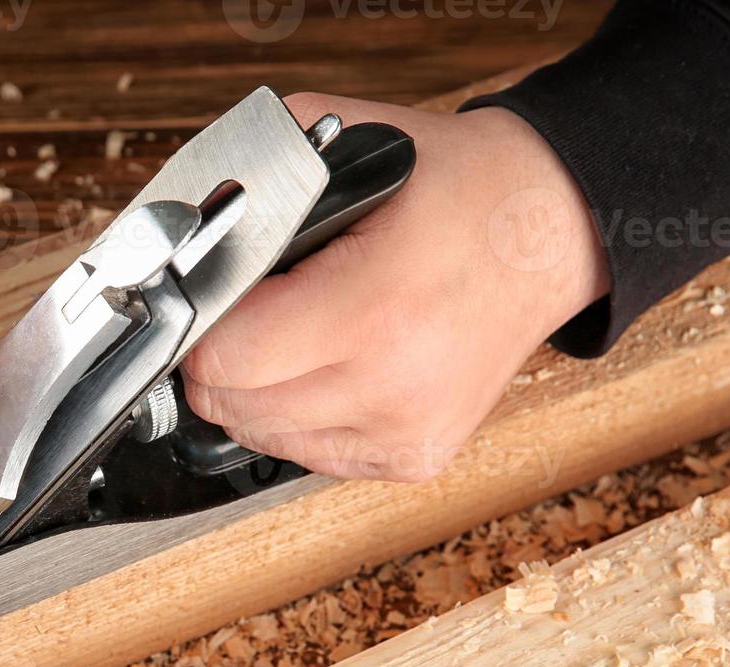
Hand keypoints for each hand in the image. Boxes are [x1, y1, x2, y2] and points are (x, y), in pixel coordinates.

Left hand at [181, 94, 609, 481]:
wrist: (548, 231)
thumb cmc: (453, 189)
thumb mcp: (346, 146)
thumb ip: (254, 184)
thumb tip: (181, 235)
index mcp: (374, 308)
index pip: (224, 360)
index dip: (199, 325)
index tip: (206, 300)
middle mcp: (393, 386)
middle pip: (233, 406)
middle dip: (220, 358)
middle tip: (246, 313)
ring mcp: (406, 431)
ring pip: (261, 437)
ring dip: (255, 390)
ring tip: (296, 334)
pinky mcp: (413, 457)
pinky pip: (307, 453)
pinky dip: (298, 414)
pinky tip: (332, 364)